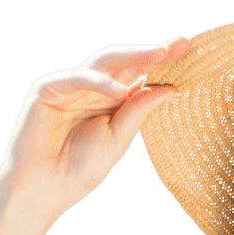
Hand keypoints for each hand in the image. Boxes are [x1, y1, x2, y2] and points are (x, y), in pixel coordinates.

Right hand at [0, 35, 191, 228]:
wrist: (44, 191)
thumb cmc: (79, 169)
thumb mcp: (119, 138)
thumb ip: (139, 111)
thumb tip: (172, 88)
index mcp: (110, 99)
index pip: (139, 74)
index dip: (162, 63)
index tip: (190, 49)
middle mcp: (91, 87)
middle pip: (125, 62)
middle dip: (153, 52)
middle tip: (181, 44)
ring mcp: (69, 85)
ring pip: (104, 61)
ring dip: (133, 56)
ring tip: (161, 55)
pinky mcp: (46, 88)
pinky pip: (76, 77)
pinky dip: (98, 82)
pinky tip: (119, 90)